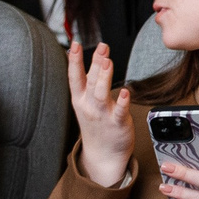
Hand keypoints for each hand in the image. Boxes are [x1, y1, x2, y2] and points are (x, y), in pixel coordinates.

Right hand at [66, 41, 137, 189]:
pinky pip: (119, 111)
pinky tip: (125, 92)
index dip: (73, 60)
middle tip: (101, 47)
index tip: (74, 44)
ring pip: (101, 93)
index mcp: (80, 100)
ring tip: (107, 62)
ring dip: (104, 77)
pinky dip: (122, 102)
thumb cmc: (97, 125)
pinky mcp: (117, 123)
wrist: (103, 154)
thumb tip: (96, 60)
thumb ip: (89, 83)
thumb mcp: (86, 104)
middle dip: (95, 63)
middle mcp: (89, 106)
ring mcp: (102, 115)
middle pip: (90, 81)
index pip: (74, 77)